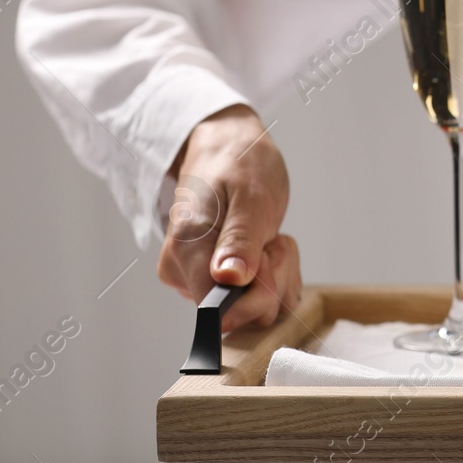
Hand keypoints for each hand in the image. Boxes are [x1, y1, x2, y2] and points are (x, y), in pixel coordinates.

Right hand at [156, 105, 301, 331]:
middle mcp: (184, 276)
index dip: (257, 291)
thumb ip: (240, 239)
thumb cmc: (238, 164)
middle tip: (270, 236)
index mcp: (184, 254)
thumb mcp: (250, 196)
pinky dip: (275, 273)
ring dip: (278, 271)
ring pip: (258, 307)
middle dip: (274, 276)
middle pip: (245, 313)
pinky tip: (267, 245)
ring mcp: (201, 282)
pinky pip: (261, 298)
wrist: (228, 149)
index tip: (266, 253)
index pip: (220, 311)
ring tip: (267, 235)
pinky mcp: (219, 284)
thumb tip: (228, 279)